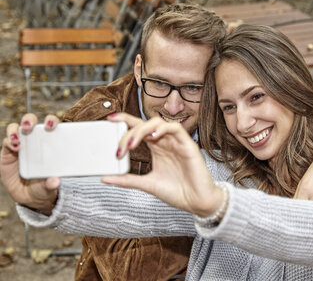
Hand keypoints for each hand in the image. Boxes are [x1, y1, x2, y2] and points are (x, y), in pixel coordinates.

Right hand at [0, 114, 60, 213]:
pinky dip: (9, 141)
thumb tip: (55, 182)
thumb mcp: (49, 186)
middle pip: (31, 122)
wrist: (30, 196)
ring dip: (15, 130)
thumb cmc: (44, 185)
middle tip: (30, 126)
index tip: (51, 126)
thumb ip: (51, 183)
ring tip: (17, 139)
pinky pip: (7, 141)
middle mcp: (35, 140)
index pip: (52, 126)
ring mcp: (21, 145)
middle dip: (30, 120)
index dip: (51, 121)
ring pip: (16, 128)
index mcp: (50, 143)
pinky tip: (14, 147)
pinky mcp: (8, 152)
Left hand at [103, 113, 223, 216]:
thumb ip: (127, 179)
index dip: (125, 121)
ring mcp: (176, 142)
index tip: (110, 120)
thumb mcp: (147, 184)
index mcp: (156, 148)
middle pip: (145, 124)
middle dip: (129, 131)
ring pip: (158, 123)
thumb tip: (105, 177)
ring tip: (131, 144)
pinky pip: (175, 128)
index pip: (139, 128)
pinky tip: (152, 138)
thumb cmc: (177, 192)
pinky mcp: (188, 145)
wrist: (197, 202)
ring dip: (142, 130)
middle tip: (120, 148)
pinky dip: (162, 129)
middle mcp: (165, 142)